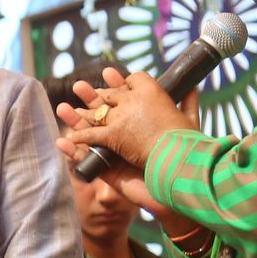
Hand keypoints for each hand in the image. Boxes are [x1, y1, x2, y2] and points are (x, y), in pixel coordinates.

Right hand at [53, 67, 190, 208]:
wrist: (178, 184)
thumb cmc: (183, 155)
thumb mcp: (187, 126)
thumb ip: (188, 106)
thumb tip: (194, 84)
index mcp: (140, 124)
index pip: (125, 101)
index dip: (115, 86)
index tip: (108, 73)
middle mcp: (126, 136)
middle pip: (102, 114)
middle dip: (89, 99)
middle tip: (78, 86)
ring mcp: (114, 153)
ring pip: (88, 135)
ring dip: (74, 121)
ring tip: (61, 108)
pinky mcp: (106, 171)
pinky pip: (84, 161)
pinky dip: (71, 152)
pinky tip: (62, 141)